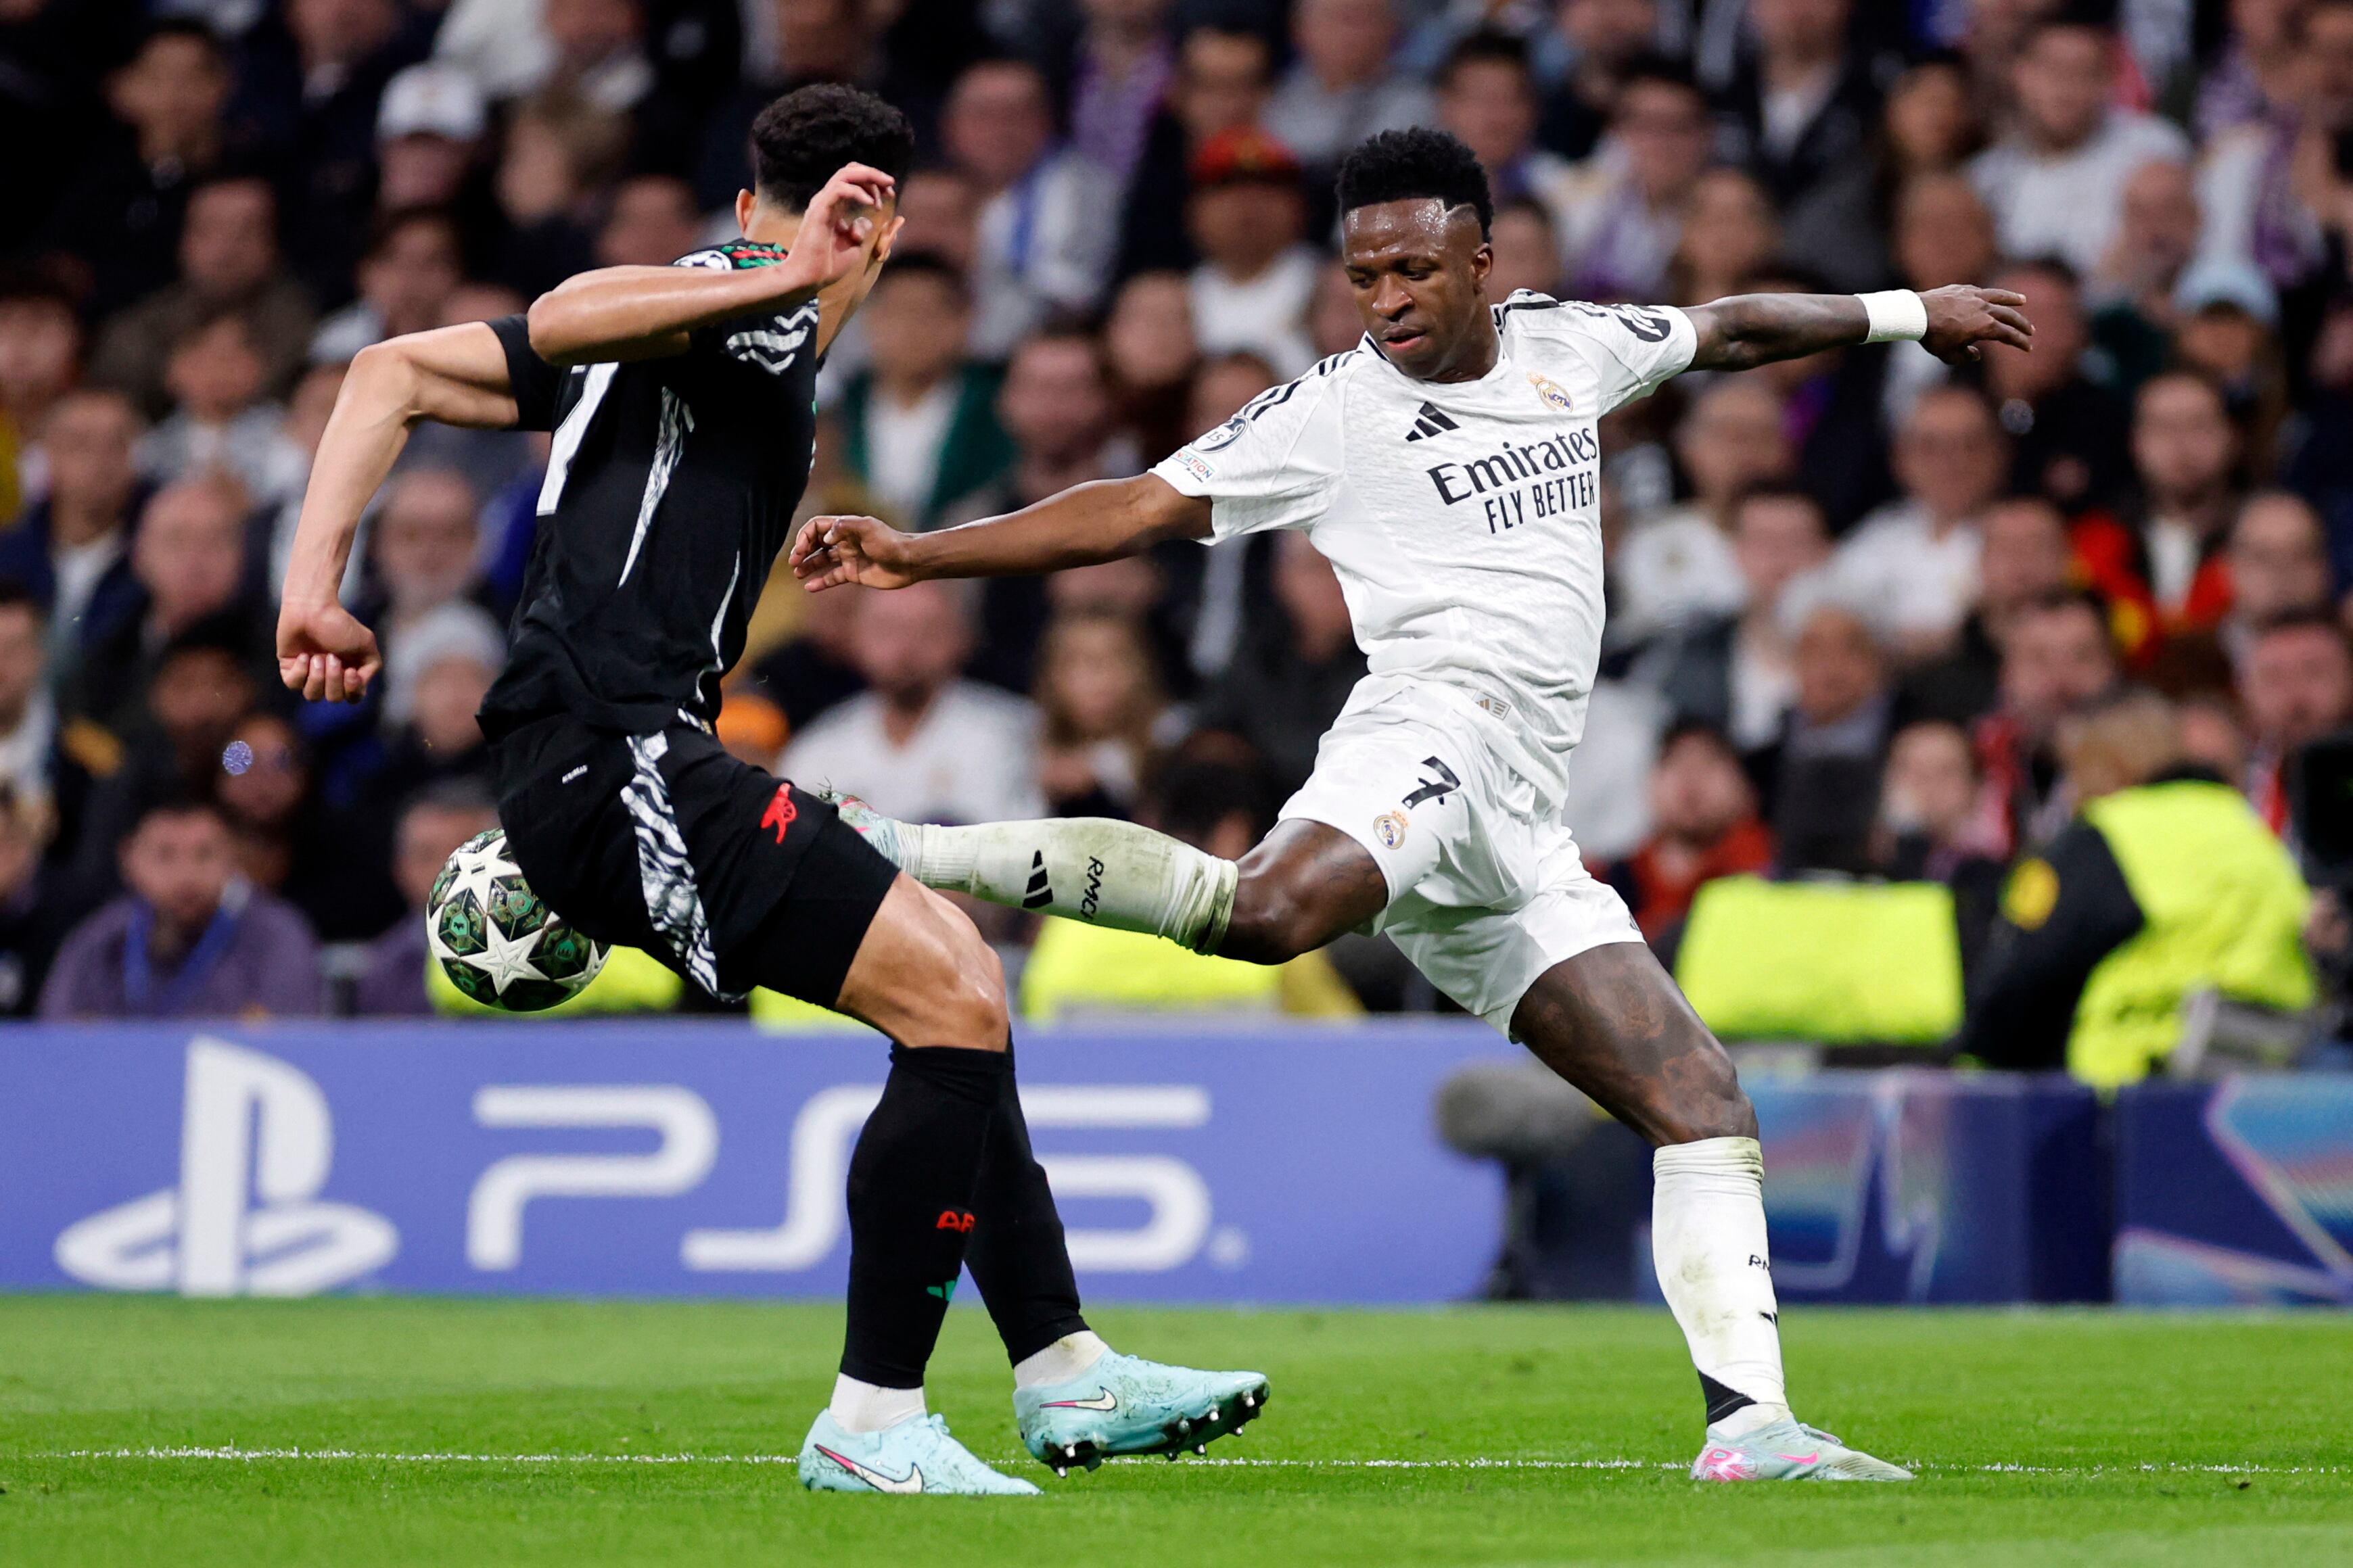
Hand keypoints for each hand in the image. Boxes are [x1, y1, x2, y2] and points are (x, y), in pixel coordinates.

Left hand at [276, 601, 381, 703]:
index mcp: (349, 673)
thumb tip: (359, 684)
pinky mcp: (290, 669)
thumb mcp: (366, 644)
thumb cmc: (340, 623)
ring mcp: (309, 675)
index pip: (353, 697)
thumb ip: (370, 669)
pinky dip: (300, 671)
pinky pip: (294, 685)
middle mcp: (329, 677)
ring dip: (317, 676)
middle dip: (333, 679)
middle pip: (334, 698)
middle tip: (331, 656)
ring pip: (313, 696)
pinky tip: (304, 655)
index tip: (350, 671)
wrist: (312, 607)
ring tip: (316, 656)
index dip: (352, 690)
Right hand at [781, 163, 897, 296]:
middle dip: (874, 175)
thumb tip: (867, 220)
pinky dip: (858, 192)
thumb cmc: (827, 266)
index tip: (890, 195)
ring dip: (868, 178)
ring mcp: (822, 204)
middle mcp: (827, 201)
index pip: (854, 180)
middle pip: (850, 171)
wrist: (809, 279)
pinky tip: (871, 204)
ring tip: (885, 190)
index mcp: (834, 207)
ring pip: (845, 174)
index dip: (874, 183)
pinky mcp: (819, 210)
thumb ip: (861, 231)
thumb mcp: (854, 247)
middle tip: (891, 186)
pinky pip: (839, 190)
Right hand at [790, 513, 918, 589]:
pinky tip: (809, 587)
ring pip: (821, 560)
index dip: (805, 536)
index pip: (817, 527)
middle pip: (816, 543)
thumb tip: (825, 538)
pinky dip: (820, 582)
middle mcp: (844, 541)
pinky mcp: (853, 574)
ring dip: (807, 565)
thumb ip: (844, 527)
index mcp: (846, 527)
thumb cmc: (891, 542)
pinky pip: (832, 577)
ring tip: (797, 573)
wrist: (909, 562)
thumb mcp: (868, 528)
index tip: (801, 549)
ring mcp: (848, 558)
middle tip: (793, 562)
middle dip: (802, 551)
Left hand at [1920, 284, 2034, 365]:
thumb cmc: (1933, 337)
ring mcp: (1975, 297)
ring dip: (2012, 299)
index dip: (2020, 342)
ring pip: (1999, 296)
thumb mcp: (1949, 354)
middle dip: (2022, 324)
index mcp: (1986, 327)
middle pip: (2009, 316)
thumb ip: (1965, 356)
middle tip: (2030, 330)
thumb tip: (1976, 355)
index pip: (2009, 335)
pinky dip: (1991, 294)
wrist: (1917, 314)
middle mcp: (1985, 309)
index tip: (2028, 347)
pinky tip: (1993, 295)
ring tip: (2023, 300)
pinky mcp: (1964, 290)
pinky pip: (1982, 291)